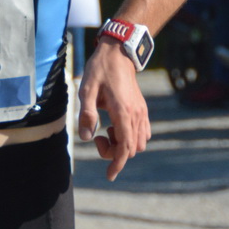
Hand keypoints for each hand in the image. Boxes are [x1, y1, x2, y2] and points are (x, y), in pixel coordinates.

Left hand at [77, 39, 150, 180]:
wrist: (118, 53)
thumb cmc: (100, 70)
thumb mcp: (87, 90)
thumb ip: (86, 114)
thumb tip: (85, 137)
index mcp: (123, 112)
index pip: (125, 148)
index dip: (117, 164)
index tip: (109, 176)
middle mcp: (136, 115)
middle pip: (131, 149)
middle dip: (114, 152)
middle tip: (97, 137)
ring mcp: (141, 112)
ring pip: (139, 143)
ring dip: (123, 144)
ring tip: (106, 130)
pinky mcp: (142, 109)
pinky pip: (143, 132)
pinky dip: (130, 137)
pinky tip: (115, 126)